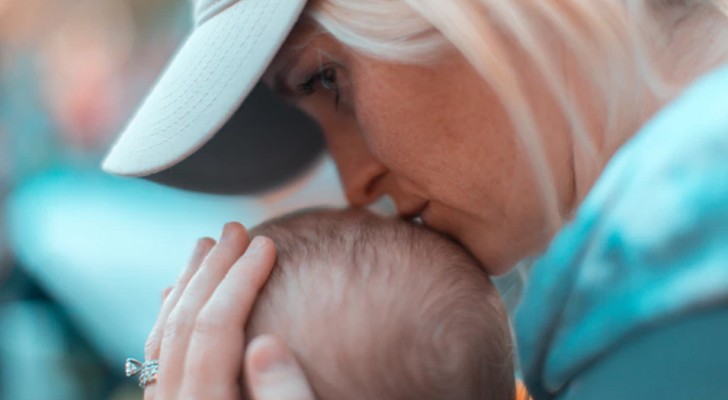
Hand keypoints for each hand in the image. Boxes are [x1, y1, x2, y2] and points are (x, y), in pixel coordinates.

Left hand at [142, 222, 316, 399]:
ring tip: (207, 246)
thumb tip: (266, 345)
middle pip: (183, 324)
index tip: (266, 244)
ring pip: (163, 334)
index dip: (241, 280)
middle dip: (212, 270)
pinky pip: (156, 353)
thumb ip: (283, 395)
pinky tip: (177, 292)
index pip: (216, 328)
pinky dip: (170, 314)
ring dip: (187, 284)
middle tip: (236, 229)